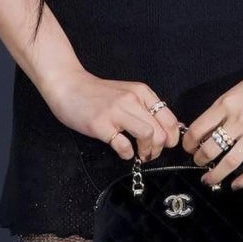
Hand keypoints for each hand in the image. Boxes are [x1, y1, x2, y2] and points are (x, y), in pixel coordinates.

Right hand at [45, 67, 182, 162]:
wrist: (70, 86)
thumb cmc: (99, 93)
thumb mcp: (128, 93)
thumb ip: (146, 107)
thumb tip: (168, 128)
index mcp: (142, 92)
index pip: (170, 119)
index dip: (172, 137)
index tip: (165, 145)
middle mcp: (132, 100)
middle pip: (161, 131)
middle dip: (159, 149)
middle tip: (150, 154)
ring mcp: (116, 112)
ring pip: (148, 135)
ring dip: (147, 152)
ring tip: (139, 155)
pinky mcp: (101, 125)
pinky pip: (123, 145)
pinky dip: (127, 154)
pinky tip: (123, 151)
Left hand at [181, 39, 242, 189]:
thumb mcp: (235, 92)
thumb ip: (221, 110)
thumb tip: (204, 131)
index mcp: (226, 104)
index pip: (198, 129)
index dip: (189, 143)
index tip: (188, 149)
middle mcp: (239, 120)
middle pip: (211, 149)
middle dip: (200, 161)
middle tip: (199, 165)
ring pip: (231, 162)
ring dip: (217, 175)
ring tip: (210, 180)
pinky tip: (236, 184)